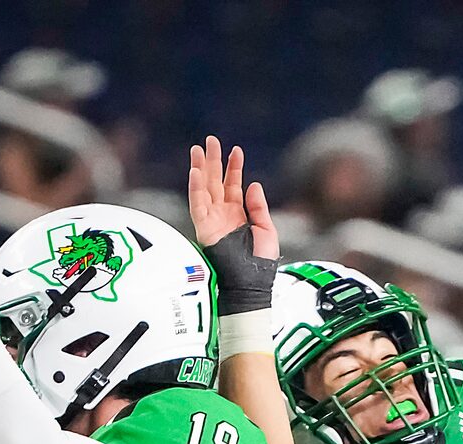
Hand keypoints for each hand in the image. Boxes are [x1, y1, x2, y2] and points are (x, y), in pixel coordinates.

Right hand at [188, 137, 278, 312]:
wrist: (251, 285)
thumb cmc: (260, 265)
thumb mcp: (266, 230)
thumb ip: (259, 207)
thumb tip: (253, 184)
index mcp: (237, 215)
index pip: (233, 185)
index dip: (234, 167)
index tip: (236, 150)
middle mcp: (223, 215)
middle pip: (215, 181)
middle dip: (213, 160)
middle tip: (211, 140)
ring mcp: (212, 221)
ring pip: (203, 189)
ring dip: (200, 168)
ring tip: (199, 149)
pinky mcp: (204, 229)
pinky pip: (197, 205)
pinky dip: (195, 188)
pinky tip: (196, 172)